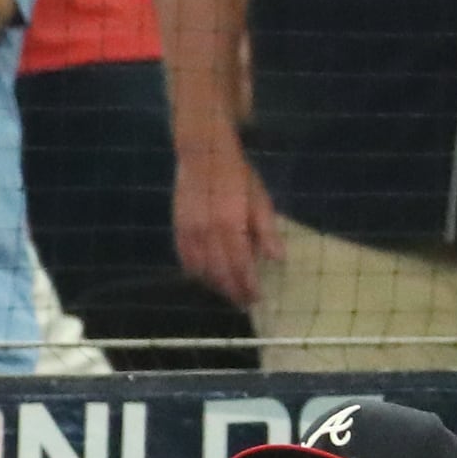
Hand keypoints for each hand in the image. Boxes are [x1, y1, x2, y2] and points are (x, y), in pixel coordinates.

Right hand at [171, 137, 283, 307]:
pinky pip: (185, 259)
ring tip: (227, 292)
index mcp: (232, 225)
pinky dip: (195, 272)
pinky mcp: (178, 229)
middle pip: (220, 272)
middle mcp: (209, 233)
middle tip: (243, 303)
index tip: (257, 299)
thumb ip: (267, 230)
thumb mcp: (260, 199)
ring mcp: (190, 232)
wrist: (203, 154)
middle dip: (233, 290)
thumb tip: (278, 258)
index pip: (241, 266)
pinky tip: (204, 277)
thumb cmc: (237, 176)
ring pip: (201, 270)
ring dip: (215, 285)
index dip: (248, 286)